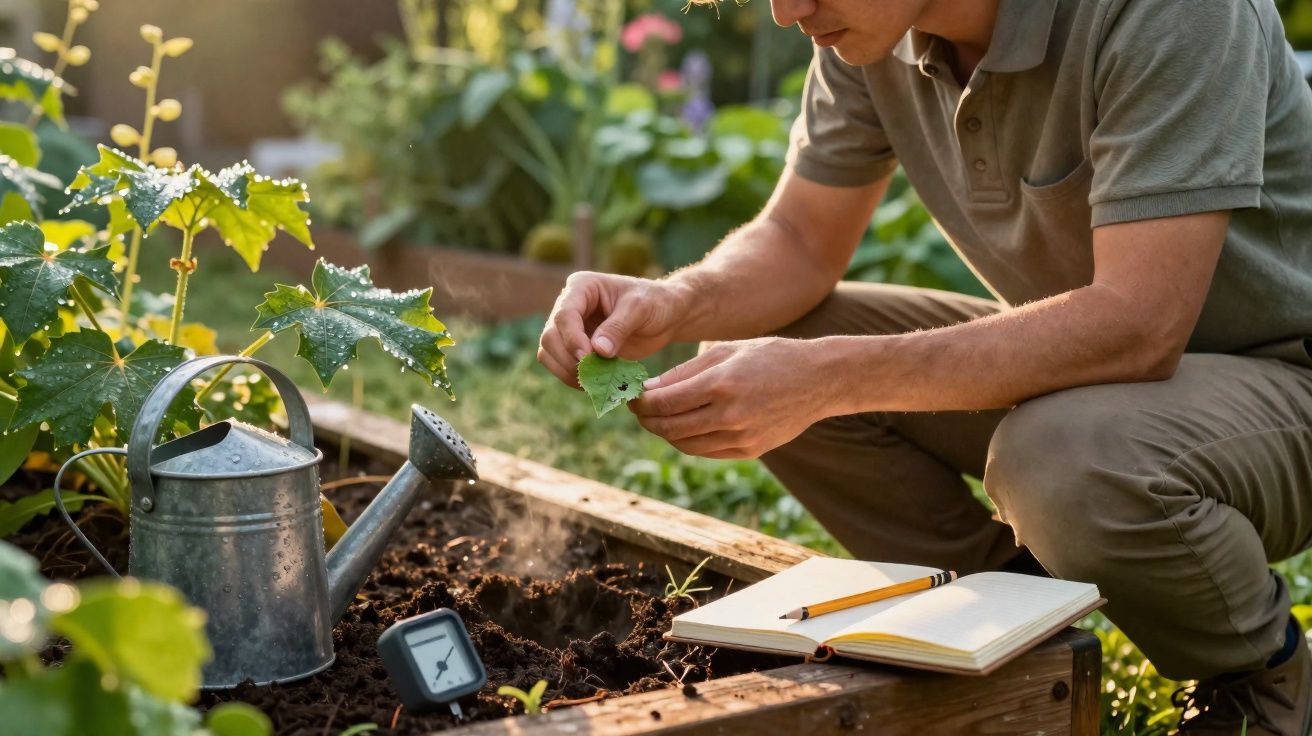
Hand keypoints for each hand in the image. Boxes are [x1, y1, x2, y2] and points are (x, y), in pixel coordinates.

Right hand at [538, 271, 688, 387]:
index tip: (589, 357)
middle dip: (568, 359)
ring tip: (594, 382)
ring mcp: (570, 328)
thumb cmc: (655, 303)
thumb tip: (597, 351)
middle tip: (592, 375)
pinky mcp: (576, 348)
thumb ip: (618, 327)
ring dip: (567, 372)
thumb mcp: (640, 308)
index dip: (572, 339)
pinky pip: (562, 366)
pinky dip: (573, 378)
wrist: (665, 316)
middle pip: (550, 336)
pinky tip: (595, 384)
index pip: (564, 315)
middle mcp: (569, 306)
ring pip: (549, 353)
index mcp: (582, 287)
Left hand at [630, 338, 833, 458]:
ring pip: (685, 444)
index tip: (630, 396)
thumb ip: (685, 372)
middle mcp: (731, 414)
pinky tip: (684, 426)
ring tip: (658, 418)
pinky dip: (689, 441)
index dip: (640, 402)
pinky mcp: (751, 450)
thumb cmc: (770, 356)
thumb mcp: (727, 351)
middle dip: (646, 420)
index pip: (664, 402)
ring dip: (665, 433)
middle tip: (637, 409)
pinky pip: (707, 451)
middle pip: (670, 427)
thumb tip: (649, 390)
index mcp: (722, 383)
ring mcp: (742, 437)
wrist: (819, 379)